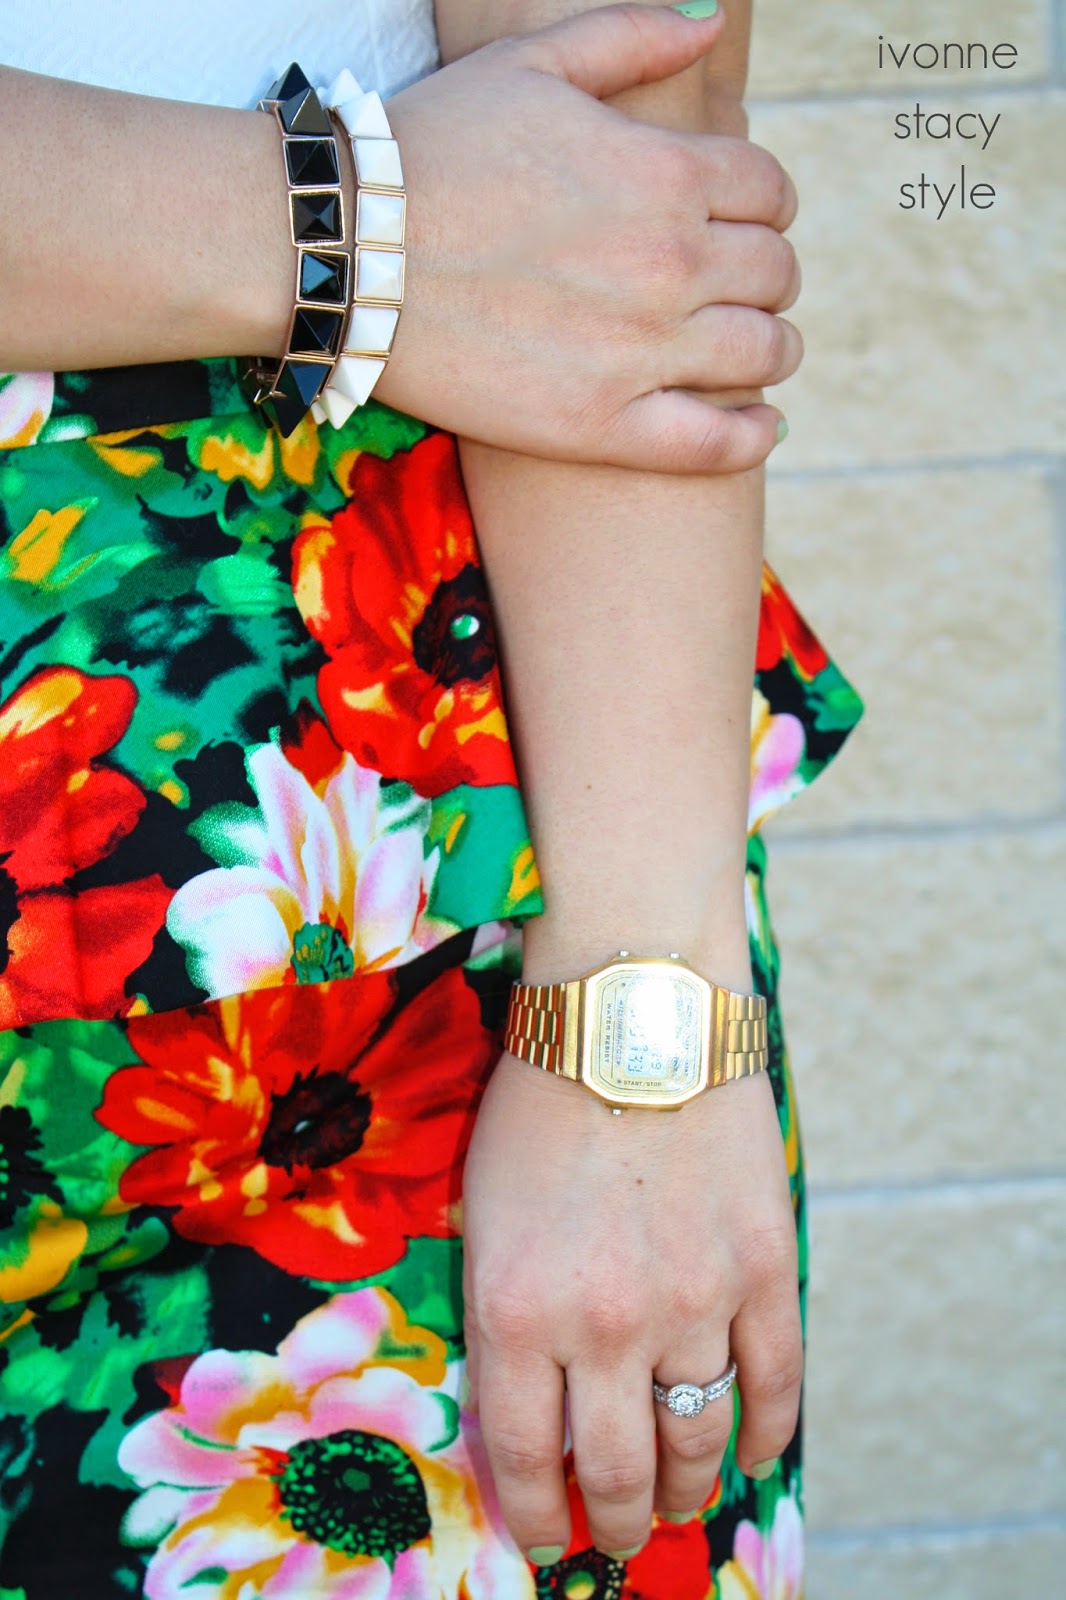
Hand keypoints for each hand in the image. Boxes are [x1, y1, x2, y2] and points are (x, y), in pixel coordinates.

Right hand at [379, 3, 800, 472]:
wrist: (344, 253)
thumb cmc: (430, 150)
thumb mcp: (531, 65)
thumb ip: (632, 34)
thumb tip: (712, 22)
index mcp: (665, 172)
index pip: (771, 192)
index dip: (766, 206)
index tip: (743, 223)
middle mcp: (669, 262)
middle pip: (776, 274)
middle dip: (766, 275)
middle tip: (738, 288)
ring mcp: (639, 351)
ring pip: (764, 355)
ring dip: (771, 350)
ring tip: (751, 352)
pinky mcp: (601, 426)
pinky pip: (718, 443)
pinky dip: (753, 434)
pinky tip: (758, 425)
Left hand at [461, 1037, 803, 1560]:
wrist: (632, 1009)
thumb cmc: (540, 1099)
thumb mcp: (484, 1211)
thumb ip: (504, 1311)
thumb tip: (532, 1399)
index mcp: (517, 1310)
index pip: (524, 1455)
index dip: (534, 1513)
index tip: (543, 1534)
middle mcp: (605, 1324)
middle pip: (614, 1470)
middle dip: (608, 1520)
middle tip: (608, 1533)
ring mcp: (695, 1300)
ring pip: (696, 1439)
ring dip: (683, 1487)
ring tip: (673, 1500)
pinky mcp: (763, 1267)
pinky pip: (775, 1383)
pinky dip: (765, 1435)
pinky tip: (752, 1454)